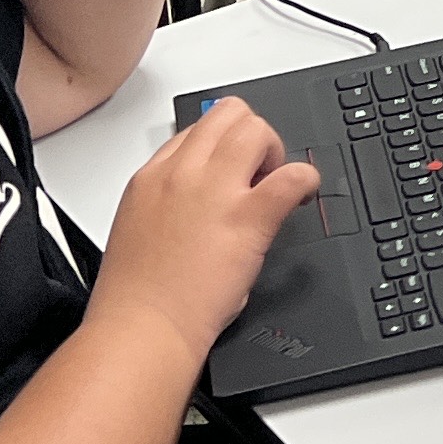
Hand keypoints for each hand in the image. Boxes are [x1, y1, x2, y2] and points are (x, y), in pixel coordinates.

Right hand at [89, 96, 318, 359]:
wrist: (142, 329)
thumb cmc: (136, 294)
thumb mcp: (138, 228)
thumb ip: (167, 204)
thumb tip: (198, 201)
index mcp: (152, 177)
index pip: (195, 131)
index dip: (219, 148)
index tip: (230, 170)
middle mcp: (183, 173)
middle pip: (228, 114)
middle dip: (249, 136)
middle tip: (256, 172)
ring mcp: (215, 191)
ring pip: (256, 128)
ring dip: (274, 150)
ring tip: (272, 184)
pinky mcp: (247, 218)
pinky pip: (292, 176)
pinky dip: (306, 180)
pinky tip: (303, 195)